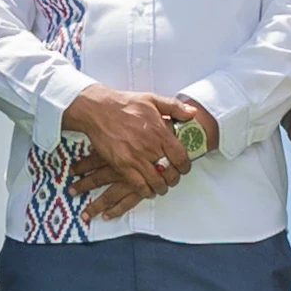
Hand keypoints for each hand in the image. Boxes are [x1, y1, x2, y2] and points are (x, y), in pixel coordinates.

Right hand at [61, 86, 193, 199]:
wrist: (98, 110)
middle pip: (170, 173)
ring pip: (156, 183)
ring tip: (161, 186)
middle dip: (174, 179)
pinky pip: (138, 186)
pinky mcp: (122, 166)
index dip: (185, 166)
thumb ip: (174, 106)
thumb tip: (192, 113)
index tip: (184, 168)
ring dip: (161, 187)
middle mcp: (150, 147)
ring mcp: (136, 158)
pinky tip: (147, 189)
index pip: (181, 157)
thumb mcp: (152, 99)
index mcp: (160, 132)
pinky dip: (145, 191)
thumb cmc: (125, 104)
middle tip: (172, 178)